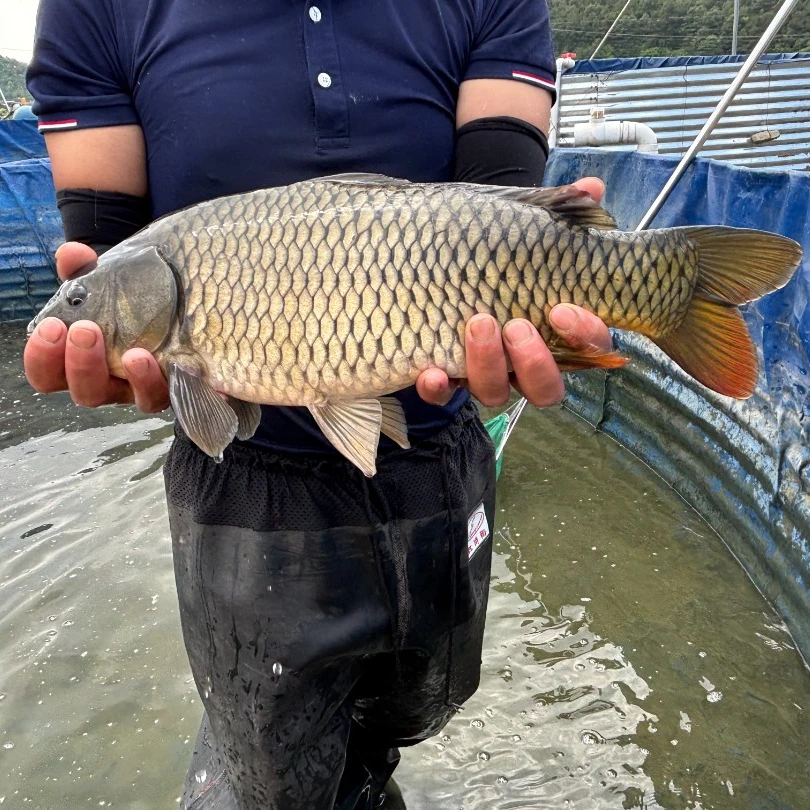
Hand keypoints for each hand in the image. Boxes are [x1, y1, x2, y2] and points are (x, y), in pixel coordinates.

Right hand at [23, 242, 168, 412]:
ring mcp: (147, 387)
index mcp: (82, 360)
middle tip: (84, 331)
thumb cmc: (128, 299)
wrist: (179, 302)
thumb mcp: (105, 281)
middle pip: (87, 393)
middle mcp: (113, 381)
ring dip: (133, 377)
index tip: (51, 326)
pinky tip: (154, 359)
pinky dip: (158, 380)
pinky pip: (168, 393)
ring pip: (133, 400)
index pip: (49, 374)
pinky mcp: (178, 385)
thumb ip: (84, 270)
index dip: (42, 357)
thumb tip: (72, 254)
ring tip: (131, 352)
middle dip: (82, 365)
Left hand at [416, 177, 612, 407]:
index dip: (584, 335)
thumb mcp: (526, 229)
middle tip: (518, 326)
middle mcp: (525, 363)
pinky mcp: (447, 376)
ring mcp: (486, 373)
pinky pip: (443, 394)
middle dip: (534, 361)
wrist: (441, 262)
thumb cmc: (498, 252)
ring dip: (489, 365)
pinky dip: (437, 387)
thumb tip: (592, 188)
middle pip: (545, 387)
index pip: (590, 347)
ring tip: (478, 323)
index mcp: (559, 333)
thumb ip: (561, 214)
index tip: (564, 309)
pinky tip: (430, 371)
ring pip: (497, 392)